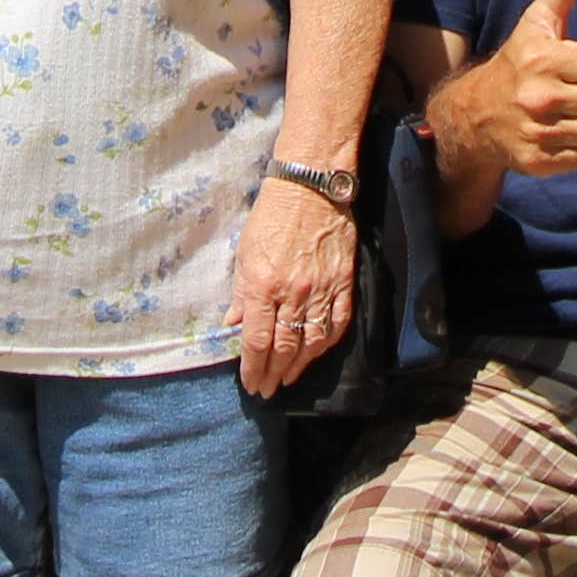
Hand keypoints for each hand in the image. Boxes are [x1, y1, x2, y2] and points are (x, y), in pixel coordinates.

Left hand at [229, 172, 356, 397]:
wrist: (310, 186)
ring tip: (288, 378)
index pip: (257, 341)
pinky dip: (327, 344)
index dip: (254, 369)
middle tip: (267, 390)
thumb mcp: (245, 252)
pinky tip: (316, 353)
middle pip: (284, 348)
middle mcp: (293, 293)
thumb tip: (233, 326)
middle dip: (273, 374)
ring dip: (299, 366)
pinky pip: (338, 323)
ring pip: (312, 342)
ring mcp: (322, 289)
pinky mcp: (344, 282)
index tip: (251, 384)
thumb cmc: (272, 215)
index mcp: (263, 285)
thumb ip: (240, 293)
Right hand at [429, 0, 576, 183]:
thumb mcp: (538, 21)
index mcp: (543, 59)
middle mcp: (539, 97)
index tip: (571, 65)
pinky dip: (574, 150)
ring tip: (561, 113)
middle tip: (565, 90)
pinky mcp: (537, 162)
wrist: (474, 113)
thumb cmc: (517, 61)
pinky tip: (554, 135)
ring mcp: (537, 132)